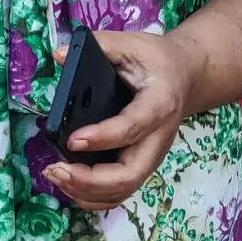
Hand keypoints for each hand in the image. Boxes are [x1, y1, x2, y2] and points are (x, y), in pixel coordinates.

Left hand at [46, 30, 204, 211]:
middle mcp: (158, 138)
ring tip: (56, 175)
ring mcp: (152, 156)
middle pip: (129, 175)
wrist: (185, 76)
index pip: (132, 128)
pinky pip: (120, 191)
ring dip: (87, 191)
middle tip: (55, 168)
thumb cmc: (157, 61)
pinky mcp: (142, 164)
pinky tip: (69, 185)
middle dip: (89, 180)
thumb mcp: (133, 44)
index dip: (103, 138)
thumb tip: (58, 54)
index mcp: (159, 104)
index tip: (72, 140)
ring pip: (123, 190)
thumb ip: (99, 46)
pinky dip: (93, 196)